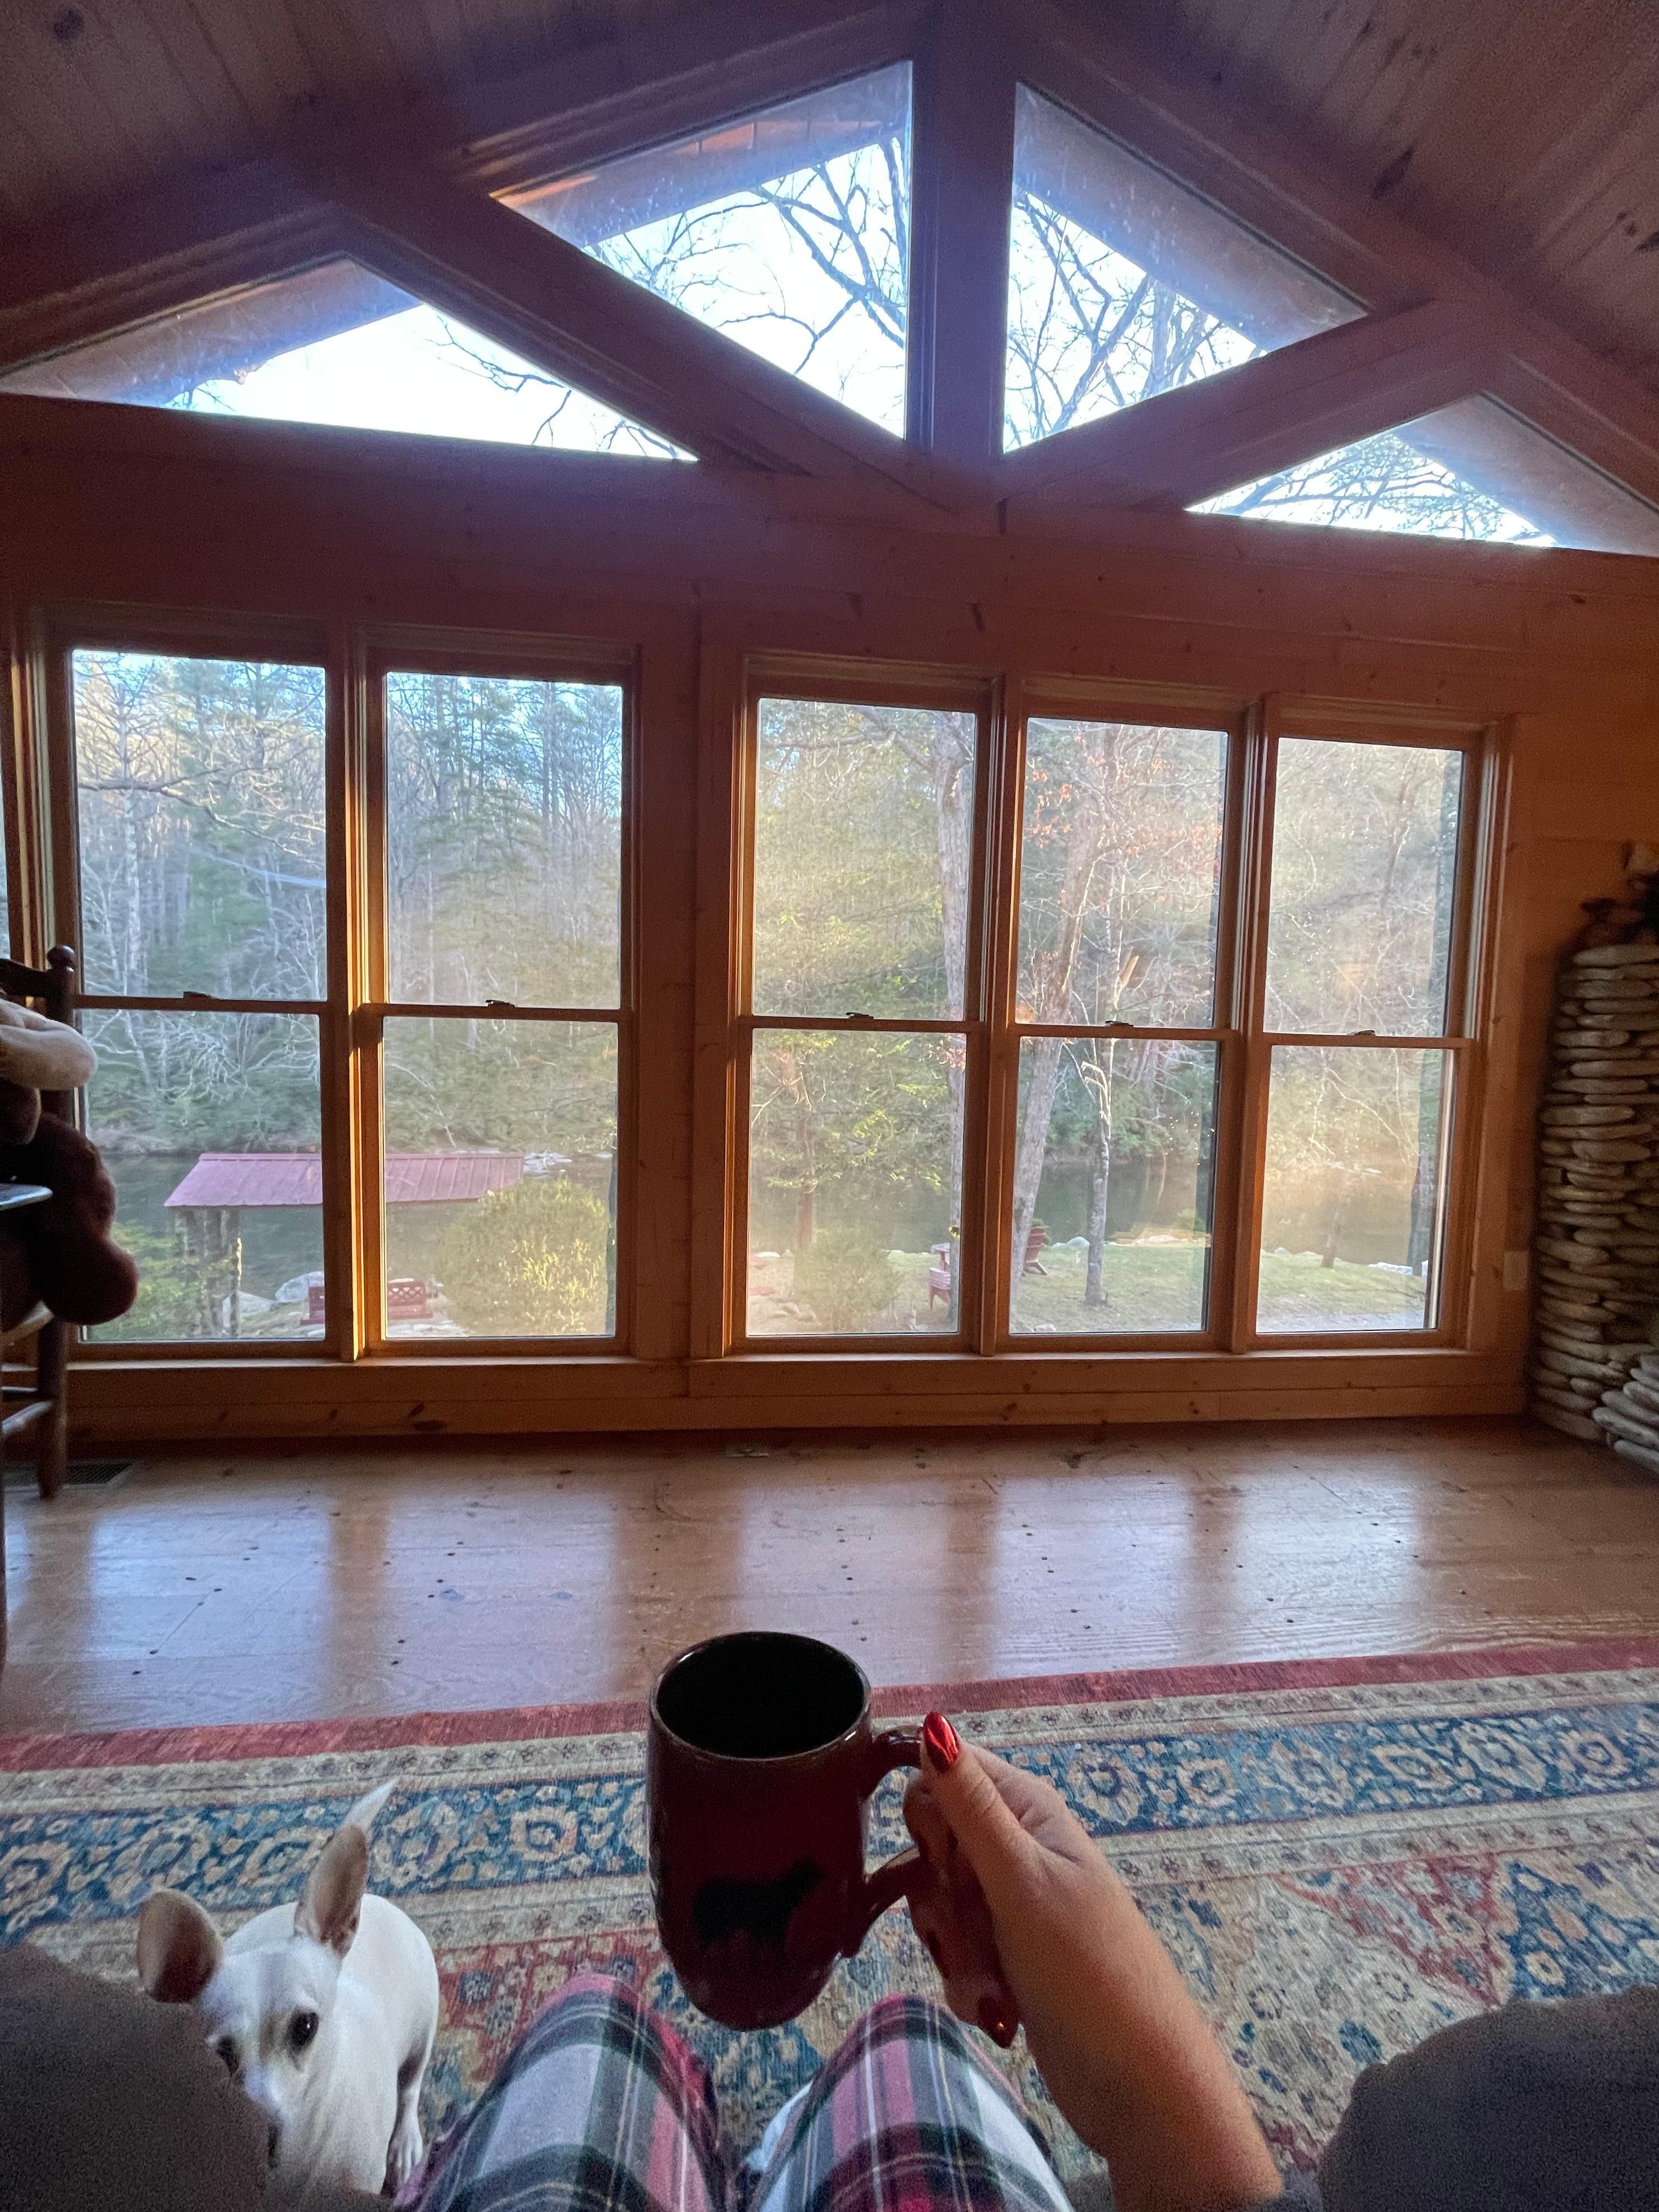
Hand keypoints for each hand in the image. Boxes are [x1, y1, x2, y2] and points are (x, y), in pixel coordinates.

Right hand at [904, 1714, 1280, 2211]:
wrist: (1136, 2087)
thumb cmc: (1086, 1973)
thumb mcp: (1020, 1883)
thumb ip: (970, 1807)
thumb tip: (933, 1720)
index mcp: (1029, 1812)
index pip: (944, 1773)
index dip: (929, 1818)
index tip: (942, 1862)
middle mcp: (1019, 1848)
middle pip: (933, 1846)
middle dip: (939, 1899)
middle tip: (972, 1930)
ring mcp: (1013, 1906)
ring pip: (940, 1905)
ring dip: (954, 1951)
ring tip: (990, 1987)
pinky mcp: (1008, 1958)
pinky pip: (957, 1953)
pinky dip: (967, 1983)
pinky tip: (996, 2011)